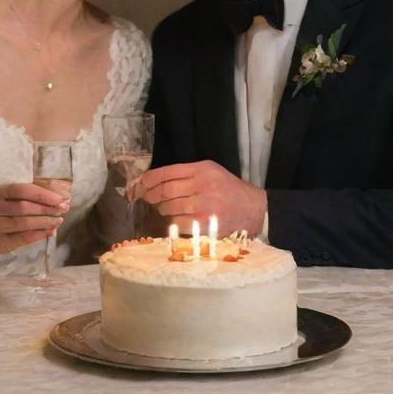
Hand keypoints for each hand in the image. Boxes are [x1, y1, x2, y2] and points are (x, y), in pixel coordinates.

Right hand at [0, 182, 69, 256]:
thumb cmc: (2, 212)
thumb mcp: (10, 199)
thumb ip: (30, 197)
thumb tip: (59, 198)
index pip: (21, 190)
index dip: (42, 194)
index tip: (59, 198)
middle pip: (24, 207)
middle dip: (47, 208)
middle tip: (64, 209)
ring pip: (23, 223)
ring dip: (44, 221)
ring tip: (59, 220)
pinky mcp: (0, 242)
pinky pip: (23, 238)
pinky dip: (39, 234)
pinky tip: (51, 231)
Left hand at [133, 161, 265, 235]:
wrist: (252, 209)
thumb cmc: (228, 190)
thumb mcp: (211, 172)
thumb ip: (186, 174)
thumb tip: (154, 182)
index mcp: (202, 169)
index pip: (167, 172)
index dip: (149, 179)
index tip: (140, 184)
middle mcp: (202, 185)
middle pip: (164, 191)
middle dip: (151, 195)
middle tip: (147, 198)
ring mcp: (203, 206)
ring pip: (168, 208)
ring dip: (162, 209)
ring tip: (165, 208)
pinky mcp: (204, 224)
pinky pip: (177, 223)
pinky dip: (172, 222)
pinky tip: (175, 220)